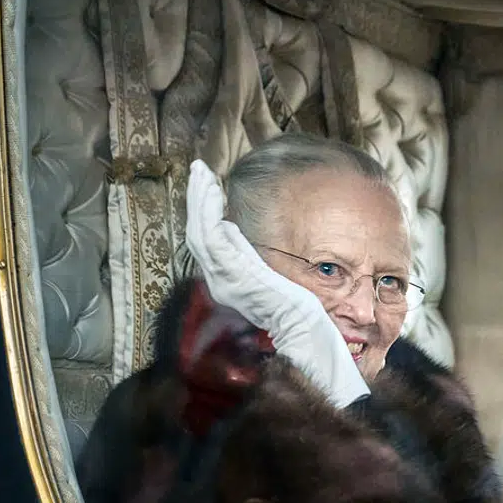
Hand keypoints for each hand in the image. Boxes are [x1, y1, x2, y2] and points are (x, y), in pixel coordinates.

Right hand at [184, 160, 368, 407]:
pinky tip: (213, 192)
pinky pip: (212, 238)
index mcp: (228, 281)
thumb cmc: (297, 308)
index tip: (207, 187)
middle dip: (197, 199)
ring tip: (201, 174)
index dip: (204, 213)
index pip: (208, 241)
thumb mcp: (271, 277)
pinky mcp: (234, 273)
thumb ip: (251, 257)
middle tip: (198, 171)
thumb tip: (239, 231)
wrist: (306, 331)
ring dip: (199, 200)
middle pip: (198, 233)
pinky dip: (208, 212)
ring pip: (201, 231)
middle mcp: (220, 280)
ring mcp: (225, 278)